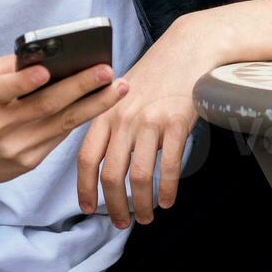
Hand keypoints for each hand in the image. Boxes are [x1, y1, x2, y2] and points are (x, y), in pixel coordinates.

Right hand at [0, 54, 128, 195]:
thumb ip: (9, 68)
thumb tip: (50, 54)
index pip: (0, 90)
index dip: (23, 82)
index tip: (46, 71)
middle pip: (43, 106)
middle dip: (79, 87)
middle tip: (107, 71)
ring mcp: (13, 148)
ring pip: (61, 124)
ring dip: (94, 105)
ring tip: (119, 87)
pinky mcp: (28, 163)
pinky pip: (60, 137)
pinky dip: (81, 118)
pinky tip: (101, 104)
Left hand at [75, 17, 220, 227]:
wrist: (187, 49)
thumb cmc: (155, 73)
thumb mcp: (121, 94)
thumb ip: (109, 123)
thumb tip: (102, 162)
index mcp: (104, 113)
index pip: (86, 158)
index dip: (84, 188)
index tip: (88, 208)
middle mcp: (123, 119)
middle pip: (111, 175)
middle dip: (115, 206)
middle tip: (122, 222)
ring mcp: (150, 121)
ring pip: (140, 176)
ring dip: (142, 204)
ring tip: (146, 217)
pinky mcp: (176, 122)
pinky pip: (169, 166)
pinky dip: (167, 189)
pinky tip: (167, 200)